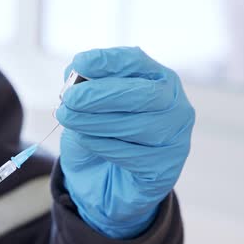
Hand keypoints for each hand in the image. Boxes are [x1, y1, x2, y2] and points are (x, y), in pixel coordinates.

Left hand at [56, 47, 194, 238]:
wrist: (108, 181)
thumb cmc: (102, 133)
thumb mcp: (89, 106)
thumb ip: (85, 88)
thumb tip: (75, 76)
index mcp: (158, 79)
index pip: (136, 62)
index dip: (108, 61)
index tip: (79, 63)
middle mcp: (175, 105)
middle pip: (143, 94)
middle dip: (101, 94)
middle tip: (70, 98)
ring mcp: (176, 138)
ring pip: (137, 126)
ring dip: (95, 121)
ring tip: (68, 119)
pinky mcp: (166, 168)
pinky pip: (133, 155)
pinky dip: (103, 145)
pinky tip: (84, 139)